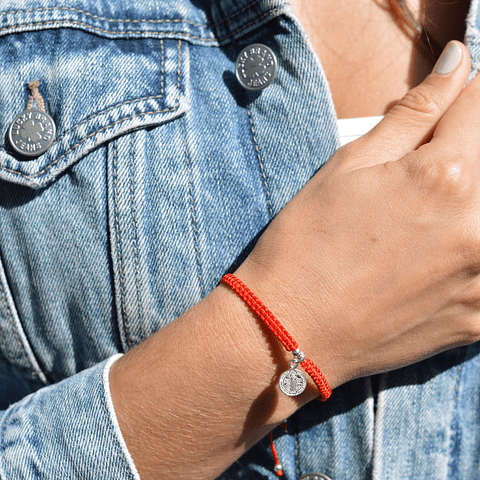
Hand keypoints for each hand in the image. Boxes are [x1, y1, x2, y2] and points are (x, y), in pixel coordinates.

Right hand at [237, 41, 479, 389]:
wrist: (288, 328)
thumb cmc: (305, 246)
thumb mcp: (347, 168)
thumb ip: (413, 114)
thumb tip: (458, 64)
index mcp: (445, 179)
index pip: (479, 107)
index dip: (462, 98)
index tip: (450, 104)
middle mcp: (478, 228)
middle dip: (458, 156)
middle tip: (415, 178)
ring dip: (462, 204)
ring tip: (413, 223)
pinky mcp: (478, 318)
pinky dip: (467, 254)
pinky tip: (425, 259)